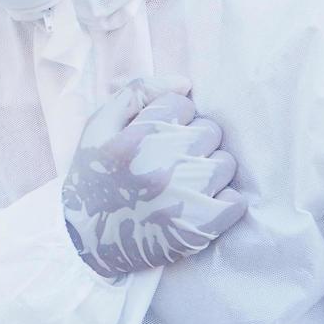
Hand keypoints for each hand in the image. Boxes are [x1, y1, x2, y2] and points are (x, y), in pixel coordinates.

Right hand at [61, 74, 246, 278]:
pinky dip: (225, 199)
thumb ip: (136, 93)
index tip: (160, 133)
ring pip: (225, 163)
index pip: (181, 104)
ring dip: (211, 167)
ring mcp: (180, 200)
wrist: (88, 241)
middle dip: (195, 139)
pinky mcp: (198, 229)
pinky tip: (203, 200)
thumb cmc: (94, 175)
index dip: (173, 116)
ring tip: (188, 179)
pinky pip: (236, 200)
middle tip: (174, 156)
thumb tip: (186, 83)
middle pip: (209, 130)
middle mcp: (156, 169)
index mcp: (130, 141)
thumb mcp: (98, 127)